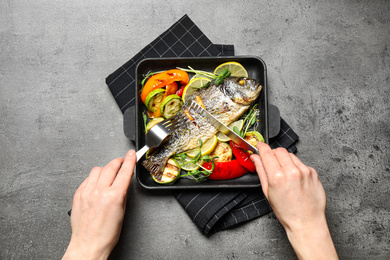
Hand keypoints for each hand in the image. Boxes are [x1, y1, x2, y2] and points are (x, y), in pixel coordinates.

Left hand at [63, 150, 135, 259]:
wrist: (88, 245)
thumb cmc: (106, 234)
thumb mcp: (122, 212)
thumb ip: (122, 194)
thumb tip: (122, 182)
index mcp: (113, 196)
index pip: (124, 172)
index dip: (129, 160)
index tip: (131, 154)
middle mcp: (99, 192)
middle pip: (110, 167)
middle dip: (118, 162)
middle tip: (122, 161)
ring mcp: (87, 192)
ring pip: (97, 170)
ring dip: (105, 169)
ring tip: (109, 173)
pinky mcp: (78, 195)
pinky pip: (87, 179)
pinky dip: (94, 178)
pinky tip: (97, 183)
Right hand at [250, 143, 337, 259]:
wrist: (307, 223)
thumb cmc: (287, 212)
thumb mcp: (268, 192)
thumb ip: (261, 171)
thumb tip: (256, 158)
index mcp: (277, 177)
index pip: (267, 153)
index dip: (262, 147)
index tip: (260, 146)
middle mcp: (292, 171)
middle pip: (279, 150)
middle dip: (273, 153)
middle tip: (271, 161)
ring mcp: (304, 171)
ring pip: (291, 155)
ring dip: (285, 160)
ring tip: (284, 173)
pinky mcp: (313, 173)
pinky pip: (301, 163)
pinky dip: (295, 167)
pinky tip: (295, 179)